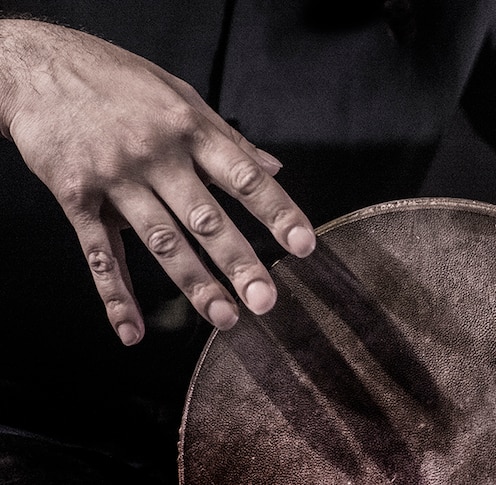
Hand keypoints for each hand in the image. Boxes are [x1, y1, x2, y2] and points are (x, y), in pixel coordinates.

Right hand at [0, 20, 315, 344]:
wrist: (38, 66)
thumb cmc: (120, 80)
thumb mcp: (181, 96)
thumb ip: (228, 138)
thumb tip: (274, 169)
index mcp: (189, 130)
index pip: (243, 177)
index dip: (277, 212)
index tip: (304, 244)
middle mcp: (156, 156)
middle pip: (205, 218)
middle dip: (238, 262)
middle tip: (266, 300)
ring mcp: (115, 179)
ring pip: (160, 241)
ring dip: (194, 283)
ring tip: (224, 318)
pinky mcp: (76, 198)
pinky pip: (100, 254)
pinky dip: (116, 295)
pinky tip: (132, 330)